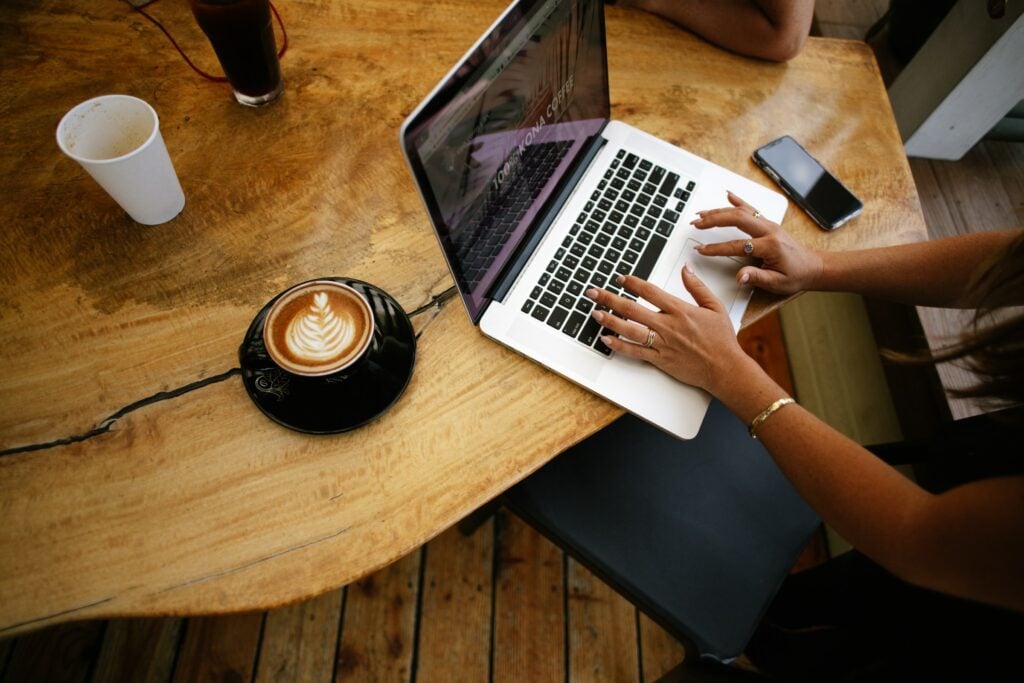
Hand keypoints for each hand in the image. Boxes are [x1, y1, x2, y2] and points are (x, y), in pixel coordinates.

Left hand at [585, 268, 750, 394]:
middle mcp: (668, 325)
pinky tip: (606, 339)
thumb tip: (686, 269)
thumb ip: (697, 287)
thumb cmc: (721, 340)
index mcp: (680, 310)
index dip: (633, 283)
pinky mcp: (660, 359)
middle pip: (632, 309)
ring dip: (610, 320)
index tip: (620, 279)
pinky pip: (635, 351)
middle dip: (610, 299)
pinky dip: (619, 345)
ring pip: (630, 330)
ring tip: (595, 313)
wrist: (724, 368)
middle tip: (594, 293)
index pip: (650, 292)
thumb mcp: (715, 307)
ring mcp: (662, 343)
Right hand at [691, 191, 823, 294]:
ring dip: (719, 211)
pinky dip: (738, 200)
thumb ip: (757, 277)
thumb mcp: (777, 283)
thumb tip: (739, 276)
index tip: (702, 250)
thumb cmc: (796, 275)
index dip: (717, 248)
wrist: (812, 267)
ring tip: (702, 214)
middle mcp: (769, 230)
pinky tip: (728, 195)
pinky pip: (752, 208)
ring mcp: (769, 224)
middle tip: (697, 224)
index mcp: (770, 246)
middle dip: (714, 220)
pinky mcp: (768, 223)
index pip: (738, 245)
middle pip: (737, 218)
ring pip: (741, 211)